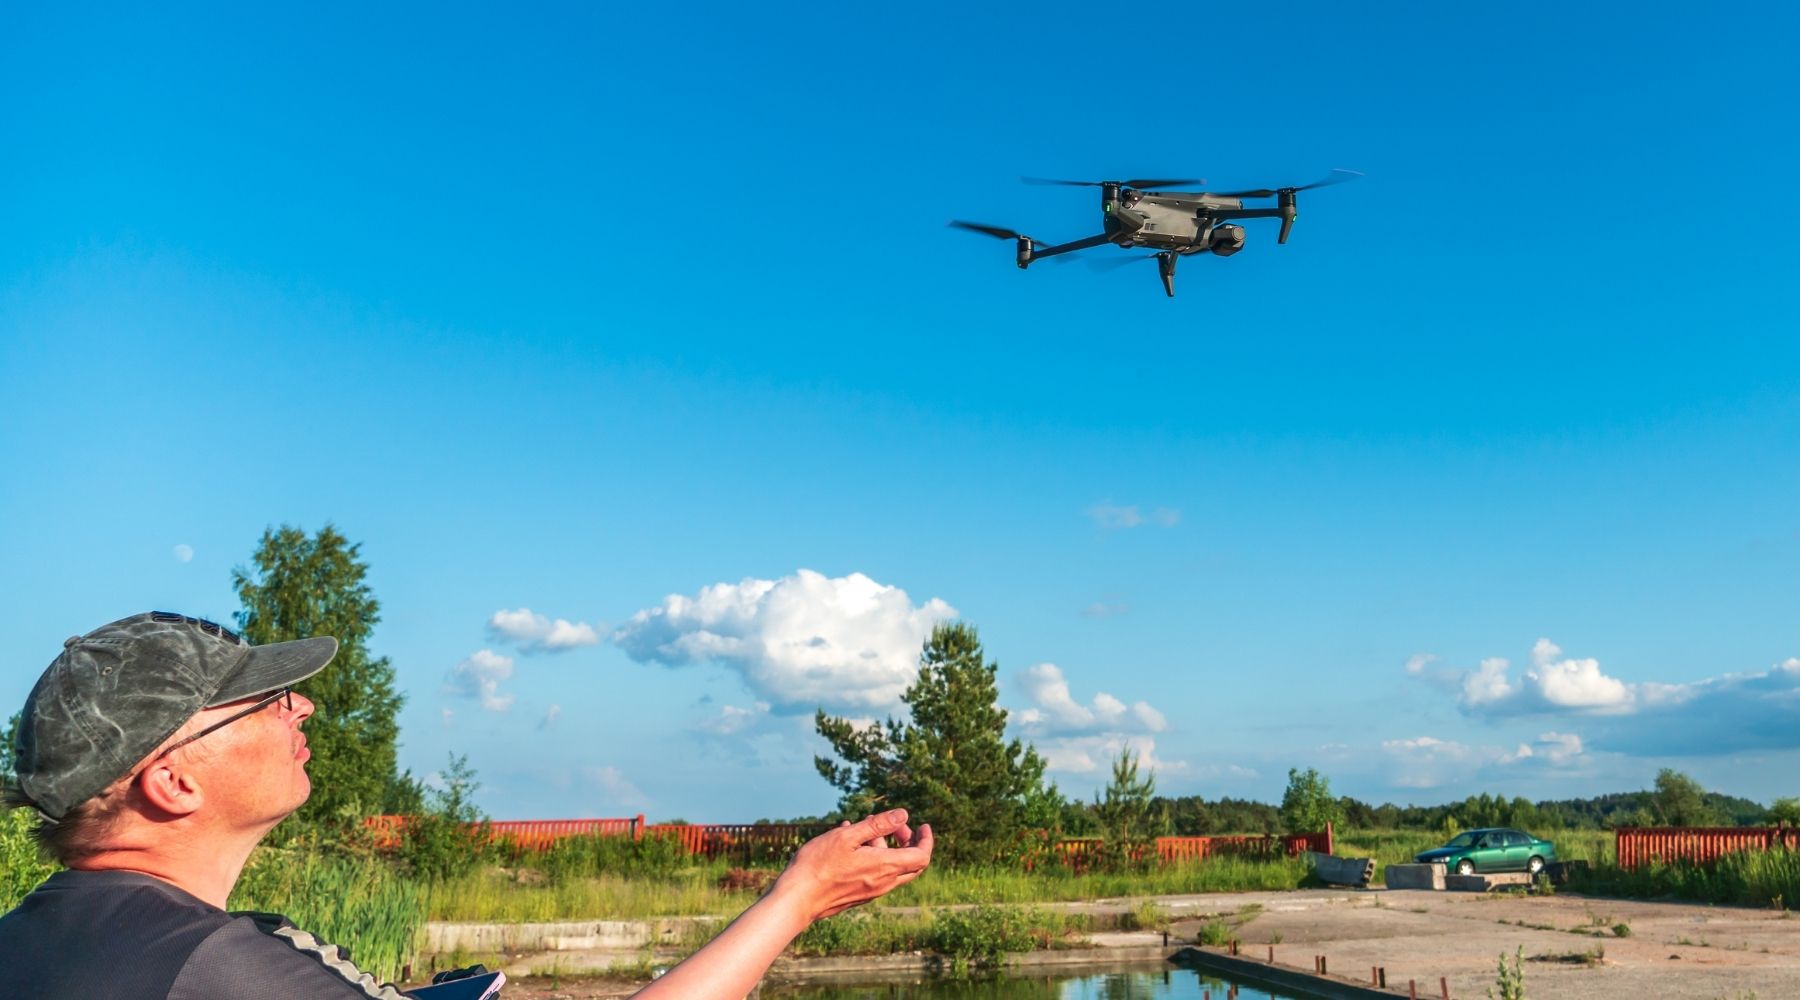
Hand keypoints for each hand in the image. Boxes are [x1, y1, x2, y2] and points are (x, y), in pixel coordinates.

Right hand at [772, 809, 933, 919]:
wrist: (798, 899)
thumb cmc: (820, 865)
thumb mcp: (848, 837)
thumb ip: (878, 825)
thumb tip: (904, 814)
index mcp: (885, 867)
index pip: (922, 856)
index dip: (926, 840)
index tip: (922, 824)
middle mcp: (883, 884)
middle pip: (911, 865)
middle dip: (908, 842)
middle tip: (895, 825)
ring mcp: (871, 892)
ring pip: (891, 869)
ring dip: (885, 846)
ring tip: (862, 827)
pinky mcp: (858, 896)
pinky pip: (875, 875)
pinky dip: (871, 857)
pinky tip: (848, 841)